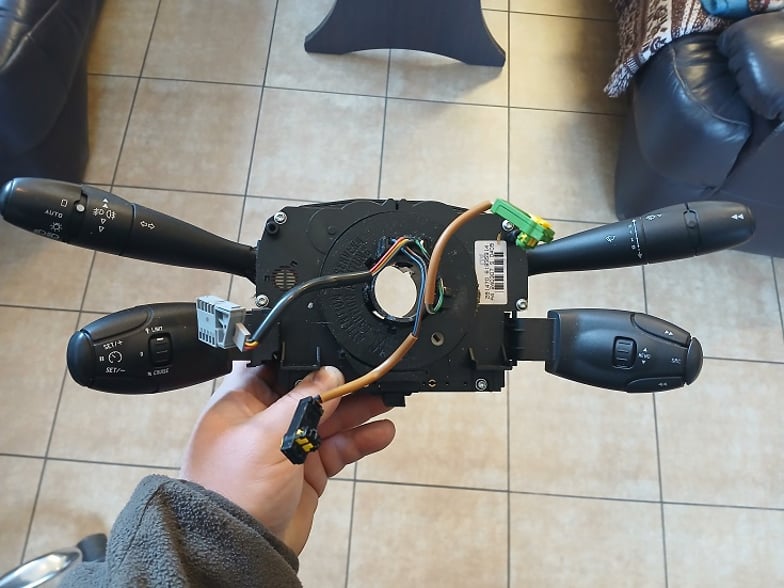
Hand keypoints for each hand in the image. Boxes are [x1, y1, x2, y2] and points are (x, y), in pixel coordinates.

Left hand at [179, 362, 395, 553]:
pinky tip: (381, 433)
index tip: (338, 350)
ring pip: (328, 420)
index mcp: (243, 401)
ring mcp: (286, 447)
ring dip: (358, 411)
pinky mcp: (305, 472)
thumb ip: (303, 401)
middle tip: (375, 375)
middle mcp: (265, 420)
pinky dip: (359, 440)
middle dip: (343, 384)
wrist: (236, 551)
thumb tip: (330, 372)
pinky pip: (337, 449)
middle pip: (309, 392)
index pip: (277, 366)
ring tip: (388, 400)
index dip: (307, 357)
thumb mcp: (269, 435)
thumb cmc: (233, 490)